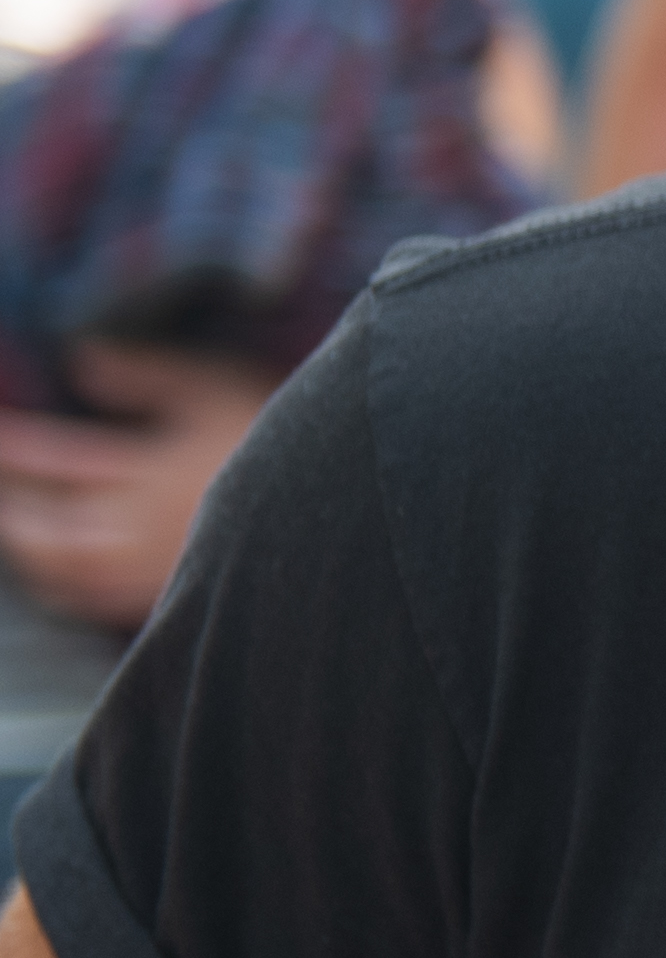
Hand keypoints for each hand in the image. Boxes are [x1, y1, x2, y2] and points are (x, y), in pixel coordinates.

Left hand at [0, 345, 281, 629]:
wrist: (340, 504)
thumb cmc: (283, 436)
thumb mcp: (216, 388)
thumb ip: (146, 372)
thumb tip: (81, 358)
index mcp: (148, 472)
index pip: (59, 459)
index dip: (18, 446)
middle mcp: (141, 528)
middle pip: (46, 528)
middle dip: (15, 507)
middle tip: (4, 485)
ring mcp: (156, 567)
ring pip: (64, 572)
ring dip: (31, 548)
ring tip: (19, 528)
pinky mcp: (175, 591)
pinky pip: (98, 600)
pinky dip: (65, 584)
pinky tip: (63, 571)